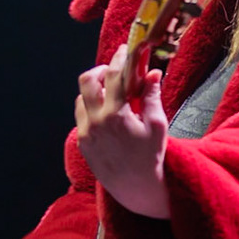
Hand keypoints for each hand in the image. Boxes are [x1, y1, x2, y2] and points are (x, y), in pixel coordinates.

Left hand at [75, 44, 172, 218]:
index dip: (119, 59)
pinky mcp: (82, 142)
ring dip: (94, 89)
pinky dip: (91, 107)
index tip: (125, 50)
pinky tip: (107, 111)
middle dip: (100, 70)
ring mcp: (86, 132)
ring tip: (111, 92)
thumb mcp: (157, 125)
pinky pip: (81, 116)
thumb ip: (152, 96)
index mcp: (116, 115)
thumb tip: (153, 73)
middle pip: (87, 81)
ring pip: (81, 98)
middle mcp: (96, 122)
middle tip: (114, 70)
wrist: (136, 188)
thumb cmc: (151, 156)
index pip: (113, 76)